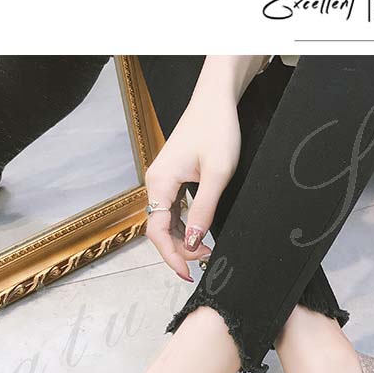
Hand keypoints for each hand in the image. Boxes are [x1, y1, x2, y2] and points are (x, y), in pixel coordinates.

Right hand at [145, 92, 240, 281]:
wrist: (216, 100)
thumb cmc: (217, 129)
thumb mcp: (217, 174)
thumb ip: (203, 210)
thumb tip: (193, 242)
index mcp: (160, 183)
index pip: (157, 232)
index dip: (172, 256)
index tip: (190, 272)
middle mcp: (155, 183)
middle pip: (159, 229)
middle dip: (178, 250)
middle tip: (204, 262)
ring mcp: (163, 181)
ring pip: (165, 221)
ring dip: (182, 240)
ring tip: (204, 252)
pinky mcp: (173, 178)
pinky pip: (172, 210)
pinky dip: (184, 226)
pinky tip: (198, 234)